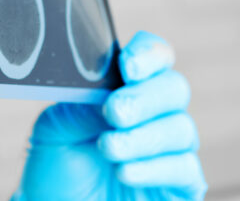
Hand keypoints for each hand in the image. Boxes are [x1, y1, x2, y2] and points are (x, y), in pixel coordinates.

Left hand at [14, 31, 205, 199]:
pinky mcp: (178, 186)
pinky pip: (184, 168)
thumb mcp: (55, 128)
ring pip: (181, 128)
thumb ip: (81, 105)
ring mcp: (168, 149)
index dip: (148, 54)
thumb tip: (108, 91)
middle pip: (174, 88)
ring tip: (108, 147)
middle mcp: (153, 113)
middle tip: (114, 111)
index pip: (153, 56)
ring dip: (142, 136)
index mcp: (125, 88)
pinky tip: (124, 171)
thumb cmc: (56, 167)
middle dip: (144, 97)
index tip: (127, 66)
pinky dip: (153, 167)